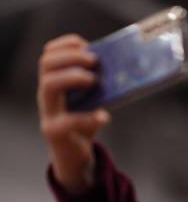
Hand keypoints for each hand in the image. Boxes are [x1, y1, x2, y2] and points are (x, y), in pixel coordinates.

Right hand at [37, 33, 110, 193]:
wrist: (75, 156)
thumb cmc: (85, 123)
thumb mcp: (93, 102)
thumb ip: (102, 87)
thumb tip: (127, 68)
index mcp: (55, 83)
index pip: (49, 55)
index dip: (65, 46)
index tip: (85, 44)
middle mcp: (46, 95)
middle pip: (46, 65)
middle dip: (70, 57)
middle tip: (94, 60)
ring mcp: (48, 113)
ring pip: (49, 86)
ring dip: (72, 77)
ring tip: (93, 80)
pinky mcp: (55, 132)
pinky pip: (68, 121)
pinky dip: (88, 116)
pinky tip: (104, 116)